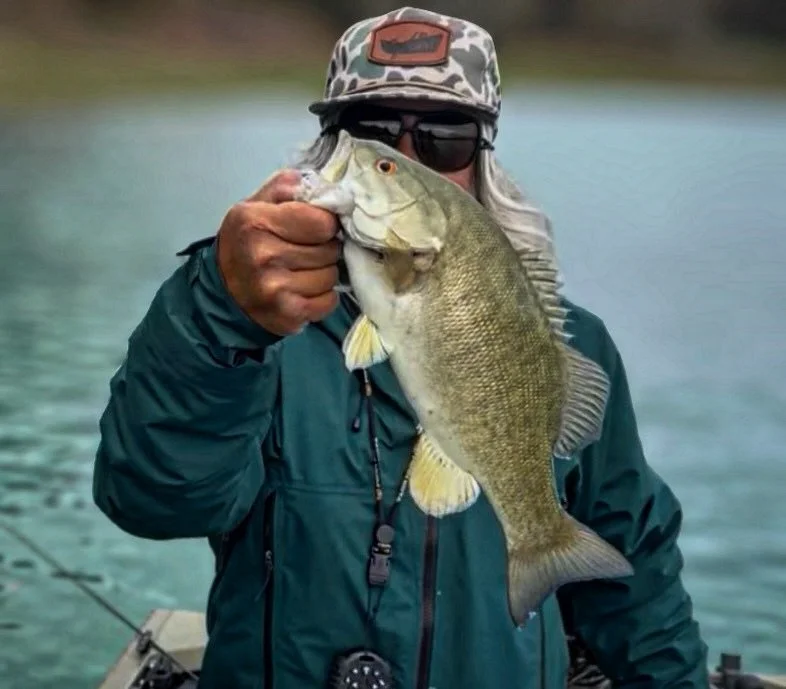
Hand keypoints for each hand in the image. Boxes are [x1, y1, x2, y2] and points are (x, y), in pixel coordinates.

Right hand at [216, 170, 340, 335]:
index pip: (322, 221)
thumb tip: (326, 187)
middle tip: (306, 249)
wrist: (223, 290)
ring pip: (331, 276)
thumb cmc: (246, 241)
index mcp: (255, 221)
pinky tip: (303, 290)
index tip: (316, 226)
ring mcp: (275, 289)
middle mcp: (263, 255)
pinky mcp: (287, 314)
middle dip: (325, 248)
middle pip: (330, 249)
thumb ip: (287, 187)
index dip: (326, 222)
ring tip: (302, 270)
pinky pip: (329, 301)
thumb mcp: (256, 204)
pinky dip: (323, 296)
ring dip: (323, 272)